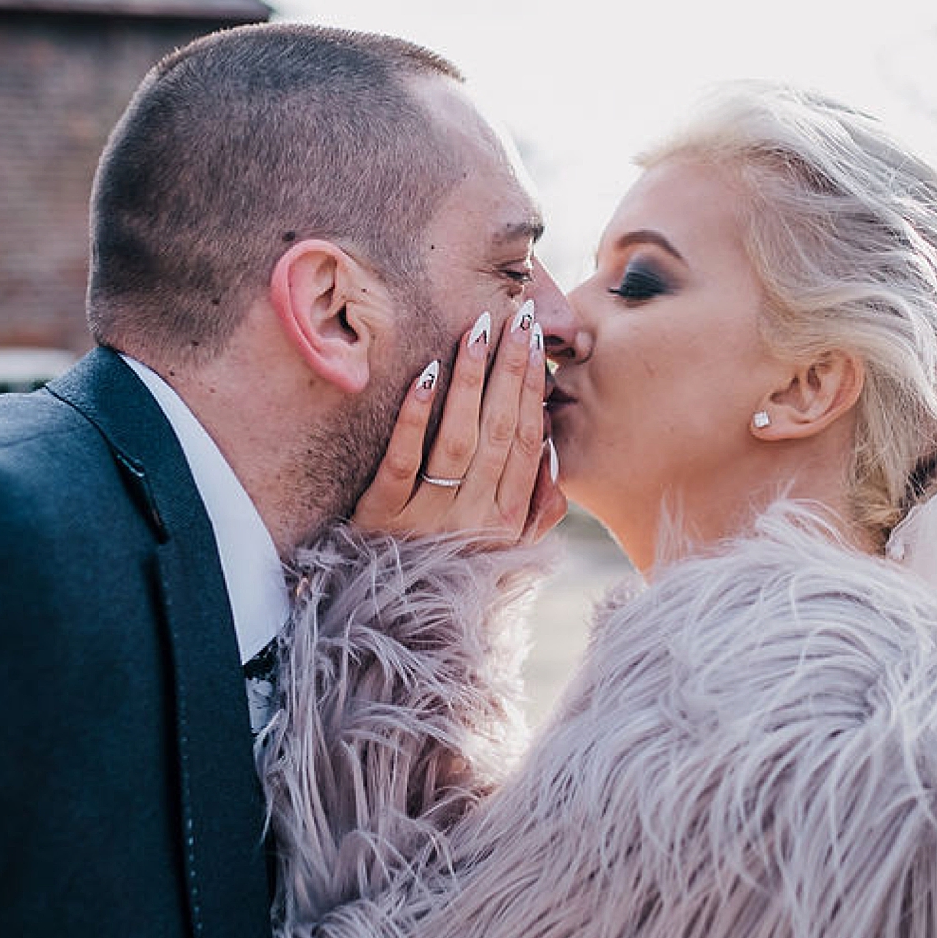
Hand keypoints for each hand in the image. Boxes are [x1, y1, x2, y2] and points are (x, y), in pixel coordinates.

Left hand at [353, 301, 566, 546]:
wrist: (391, 619)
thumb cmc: (451, 570)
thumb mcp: (502, 550)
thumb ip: (536, 509)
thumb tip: (554, 455)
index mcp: (507, 519)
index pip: (528, 441)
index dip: (534, 389)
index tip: (537, 343)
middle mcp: (475, 517)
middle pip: (499, 431)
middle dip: (511, 370)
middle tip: (517, 318)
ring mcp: (429, 517)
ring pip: (457, 438)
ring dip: (470, 381)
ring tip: (476, 331)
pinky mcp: (383, 516)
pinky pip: (403, 460)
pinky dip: (416, 416)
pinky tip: (426, 374)